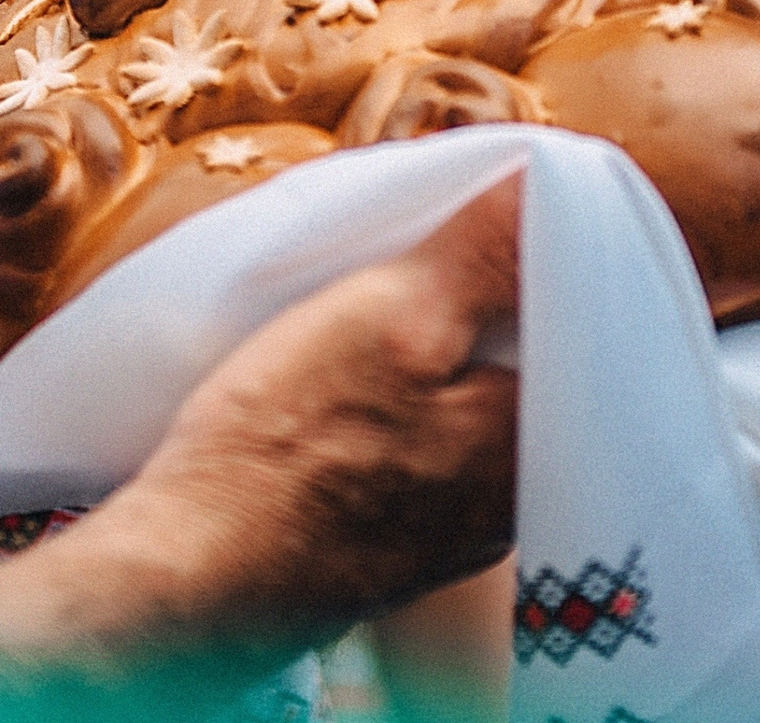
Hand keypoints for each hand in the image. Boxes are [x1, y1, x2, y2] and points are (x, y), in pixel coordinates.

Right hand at [0, 186, 522, 704]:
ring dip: (440, 353)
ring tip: (385, 298)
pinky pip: (424, 447)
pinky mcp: (390, 541)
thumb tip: (547, 178)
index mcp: (531, 446)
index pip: (574, 322)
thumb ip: (481, 252)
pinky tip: (353, 379)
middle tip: (432, 243)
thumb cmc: (283, 453)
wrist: (185, 580)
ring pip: (471, 407)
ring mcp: (450, 532)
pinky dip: (404, 402)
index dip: (533, 251)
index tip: (492, 208)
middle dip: (487, 302)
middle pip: (524, 365)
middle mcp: (510, 505)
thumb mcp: (386, 317)